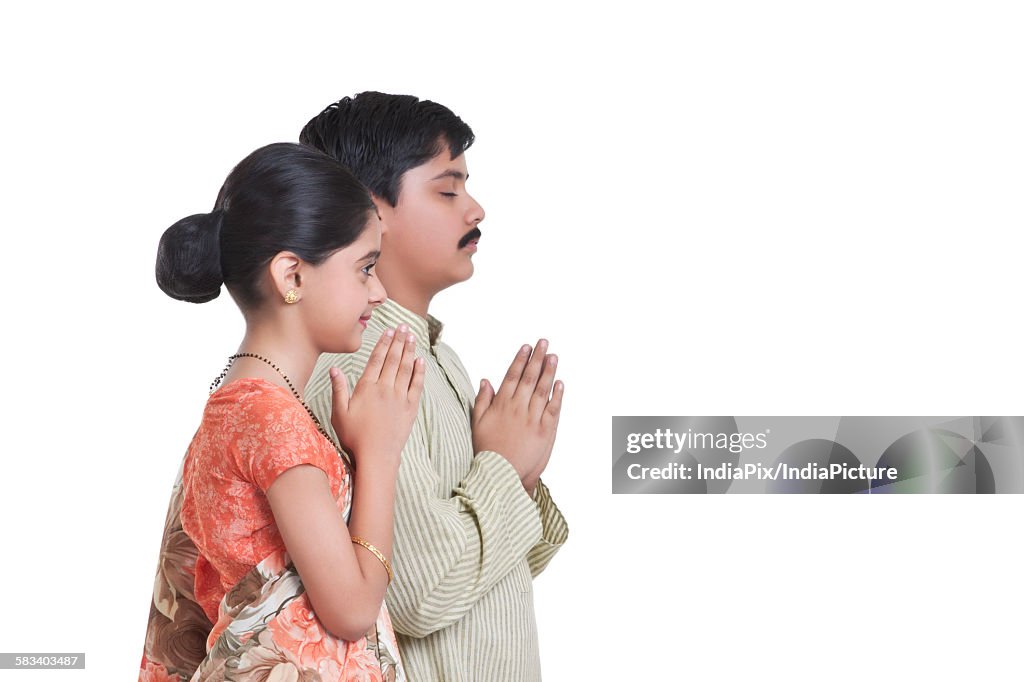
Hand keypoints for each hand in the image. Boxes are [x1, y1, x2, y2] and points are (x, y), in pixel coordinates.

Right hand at [329, 325, 424, 466]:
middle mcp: (385, 389)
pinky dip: (419, 371)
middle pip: (393, 359)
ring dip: (409, 350)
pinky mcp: (410, 408)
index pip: (376, 360)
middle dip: (399, 341)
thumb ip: (338, 389)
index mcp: (367, 388)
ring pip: (406, 368)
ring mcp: (399, 397)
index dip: (383, 343)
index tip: (388, 330)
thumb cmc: (354, 437)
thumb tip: (334, 368)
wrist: (376, 456)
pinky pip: (417, 385)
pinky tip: (421, 360)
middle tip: (403, 326)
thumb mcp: (339, 413)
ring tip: (412, 336)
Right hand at [472, 339, 563, 493]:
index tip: (526, 347)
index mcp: (501, 405)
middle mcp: (517, 408)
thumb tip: (486, 381)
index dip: (520, 360)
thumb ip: (483, 401)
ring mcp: (532, 419)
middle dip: (537, 358)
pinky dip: (557, 396)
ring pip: (543, 390)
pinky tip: (560, 384)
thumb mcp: (478, 423)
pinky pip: (553, 409)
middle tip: (544, 342)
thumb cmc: (488, 450)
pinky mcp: (545, 431)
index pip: (512, 376)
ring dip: (549, 372)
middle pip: (529, 378)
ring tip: (553, 356)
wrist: (501, 475)